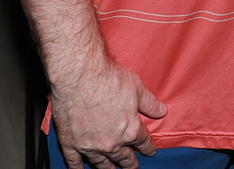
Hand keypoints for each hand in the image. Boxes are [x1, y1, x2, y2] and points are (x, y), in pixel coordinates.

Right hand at [51, 57, 167, 168]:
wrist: (79, 75)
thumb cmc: (107, 78)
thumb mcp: (136, 87)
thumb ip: (150, 103)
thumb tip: (162, 111)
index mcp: (130, 130)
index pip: (143, 143)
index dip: (149, 148)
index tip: (150, 151)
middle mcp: (112, 143)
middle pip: (124, 158)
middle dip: (131, 163)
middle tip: (133, 166)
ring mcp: (90, 145)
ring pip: (102, 163)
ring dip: (109, 168)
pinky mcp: (71, 142)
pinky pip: (75, 162)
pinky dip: (78, 167)